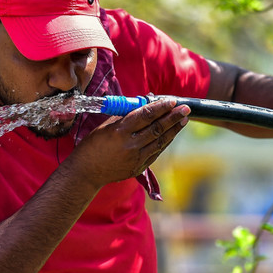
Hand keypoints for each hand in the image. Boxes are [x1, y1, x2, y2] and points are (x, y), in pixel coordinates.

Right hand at [66, 98, 189, 187]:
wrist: (86, 171)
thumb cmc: (93, 145)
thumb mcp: (106, 126)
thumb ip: (126, 116)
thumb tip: (144, 104)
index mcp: (121, 131)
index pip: (146, 115)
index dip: (161, 107)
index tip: (172, 101)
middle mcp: (131, 145)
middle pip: (157, 128)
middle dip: (174, 117)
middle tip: (186, 109)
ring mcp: (136, 158)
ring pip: (160, 141)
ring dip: (173, 130)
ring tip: (183, 120)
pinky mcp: (138, 168)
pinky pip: (155, 152)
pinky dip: (164, 142)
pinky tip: (171, 134)